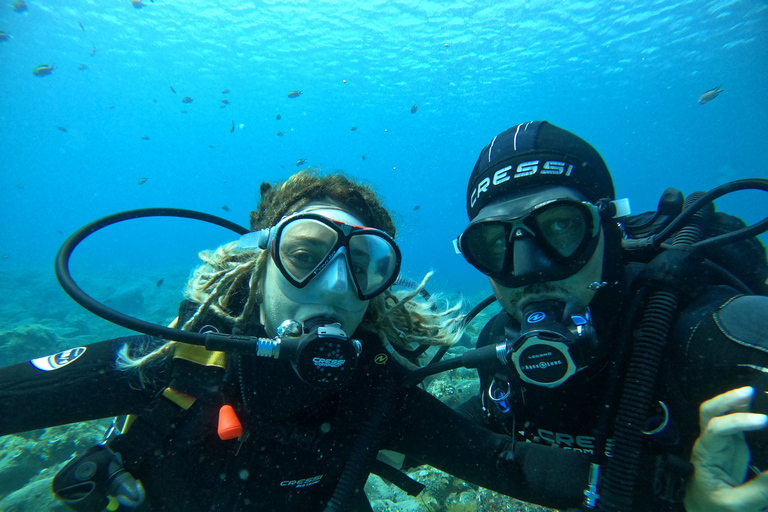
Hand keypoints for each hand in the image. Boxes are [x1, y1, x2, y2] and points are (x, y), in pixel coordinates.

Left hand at [685, 386, 767, 511]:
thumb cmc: (712, 508)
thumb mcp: (736, 505)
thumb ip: (760, 490)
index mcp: (705, 455)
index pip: (716, 428)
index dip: (737, 421)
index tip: (764, 421)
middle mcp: (710, 443)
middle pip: (711, 412)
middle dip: (728, 399)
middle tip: (751, 392)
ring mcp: (721, 443)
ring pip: (722, 414)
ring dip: (737, 403)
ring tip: (757, 394)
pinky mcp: (732, 447)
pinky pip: (736, 425)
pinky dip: (746, 414)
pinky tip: (760, 411)